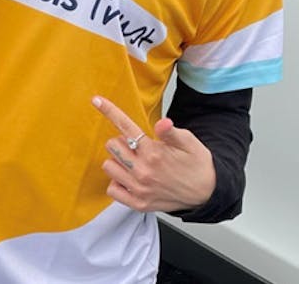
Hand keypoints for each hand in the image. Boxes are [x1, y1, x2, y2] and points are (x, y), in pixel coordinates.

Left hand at [92, 95, 215, 213]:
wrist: (208, 193)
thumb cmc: (197, 165)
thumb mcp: (189, 142)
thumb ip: (171, 132)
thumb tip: (162, 123)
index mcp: (154, 153)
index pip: (126, 127)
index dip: (109, 111)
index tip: (96, 100)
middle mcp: (144, 172)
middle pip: (112, 145)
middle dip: (121, 142)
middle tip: (136, 146)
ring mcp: (140, 189)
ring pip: (109, 166)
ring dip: (117, 161)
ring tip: (134, 162)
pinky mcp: (139, 203)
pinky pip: (112, 189)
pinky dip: (117, 183)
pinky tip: (130, 178)